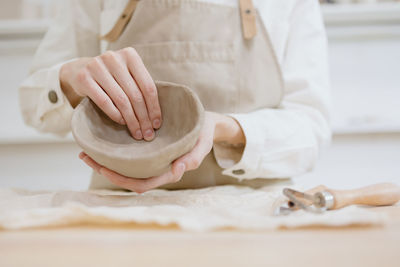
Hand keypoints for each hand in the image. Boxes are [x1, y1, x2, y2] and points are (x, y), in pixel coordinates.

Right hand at [60, 47, 161, 140]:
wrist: (79, 70)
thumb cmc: (111, 76)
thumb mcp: (127, 75)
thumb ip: (140, 87)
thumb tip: (156, 118)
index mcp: (130, 55)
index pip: (148, 86)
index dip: (154, 107)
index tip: (157, 124)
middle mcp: (114, 58)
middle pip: (135, 95)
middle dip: (143, 118)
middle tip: (148, 134)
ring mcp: (97, 66)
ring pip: (121, 100)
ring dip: (131, 120)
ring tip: (137, 132)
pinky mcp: (84, 77)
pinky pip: (104, 101)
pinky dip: (115, 115)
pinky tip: (122, 123)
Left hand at [79, 111, 245, 192]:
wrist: (206, 123)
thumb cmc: (204, 135)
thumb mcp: (201, 145)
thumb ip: (192, 159)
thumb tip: (177, 170)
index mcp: (167, 172)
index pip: (140, 184)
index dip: (120, 179)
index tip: (102, 168)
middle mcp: (155, 168)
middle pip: (126, 177)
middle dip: (104, 169)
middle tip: (84, 156)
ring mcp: (151, 159)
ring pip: (125, 167)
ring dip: (104, 161)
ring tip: (86, 149)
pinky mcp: (148, 149)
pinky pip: (129, 154)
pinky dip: (114, 150)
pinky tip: (103, 139)